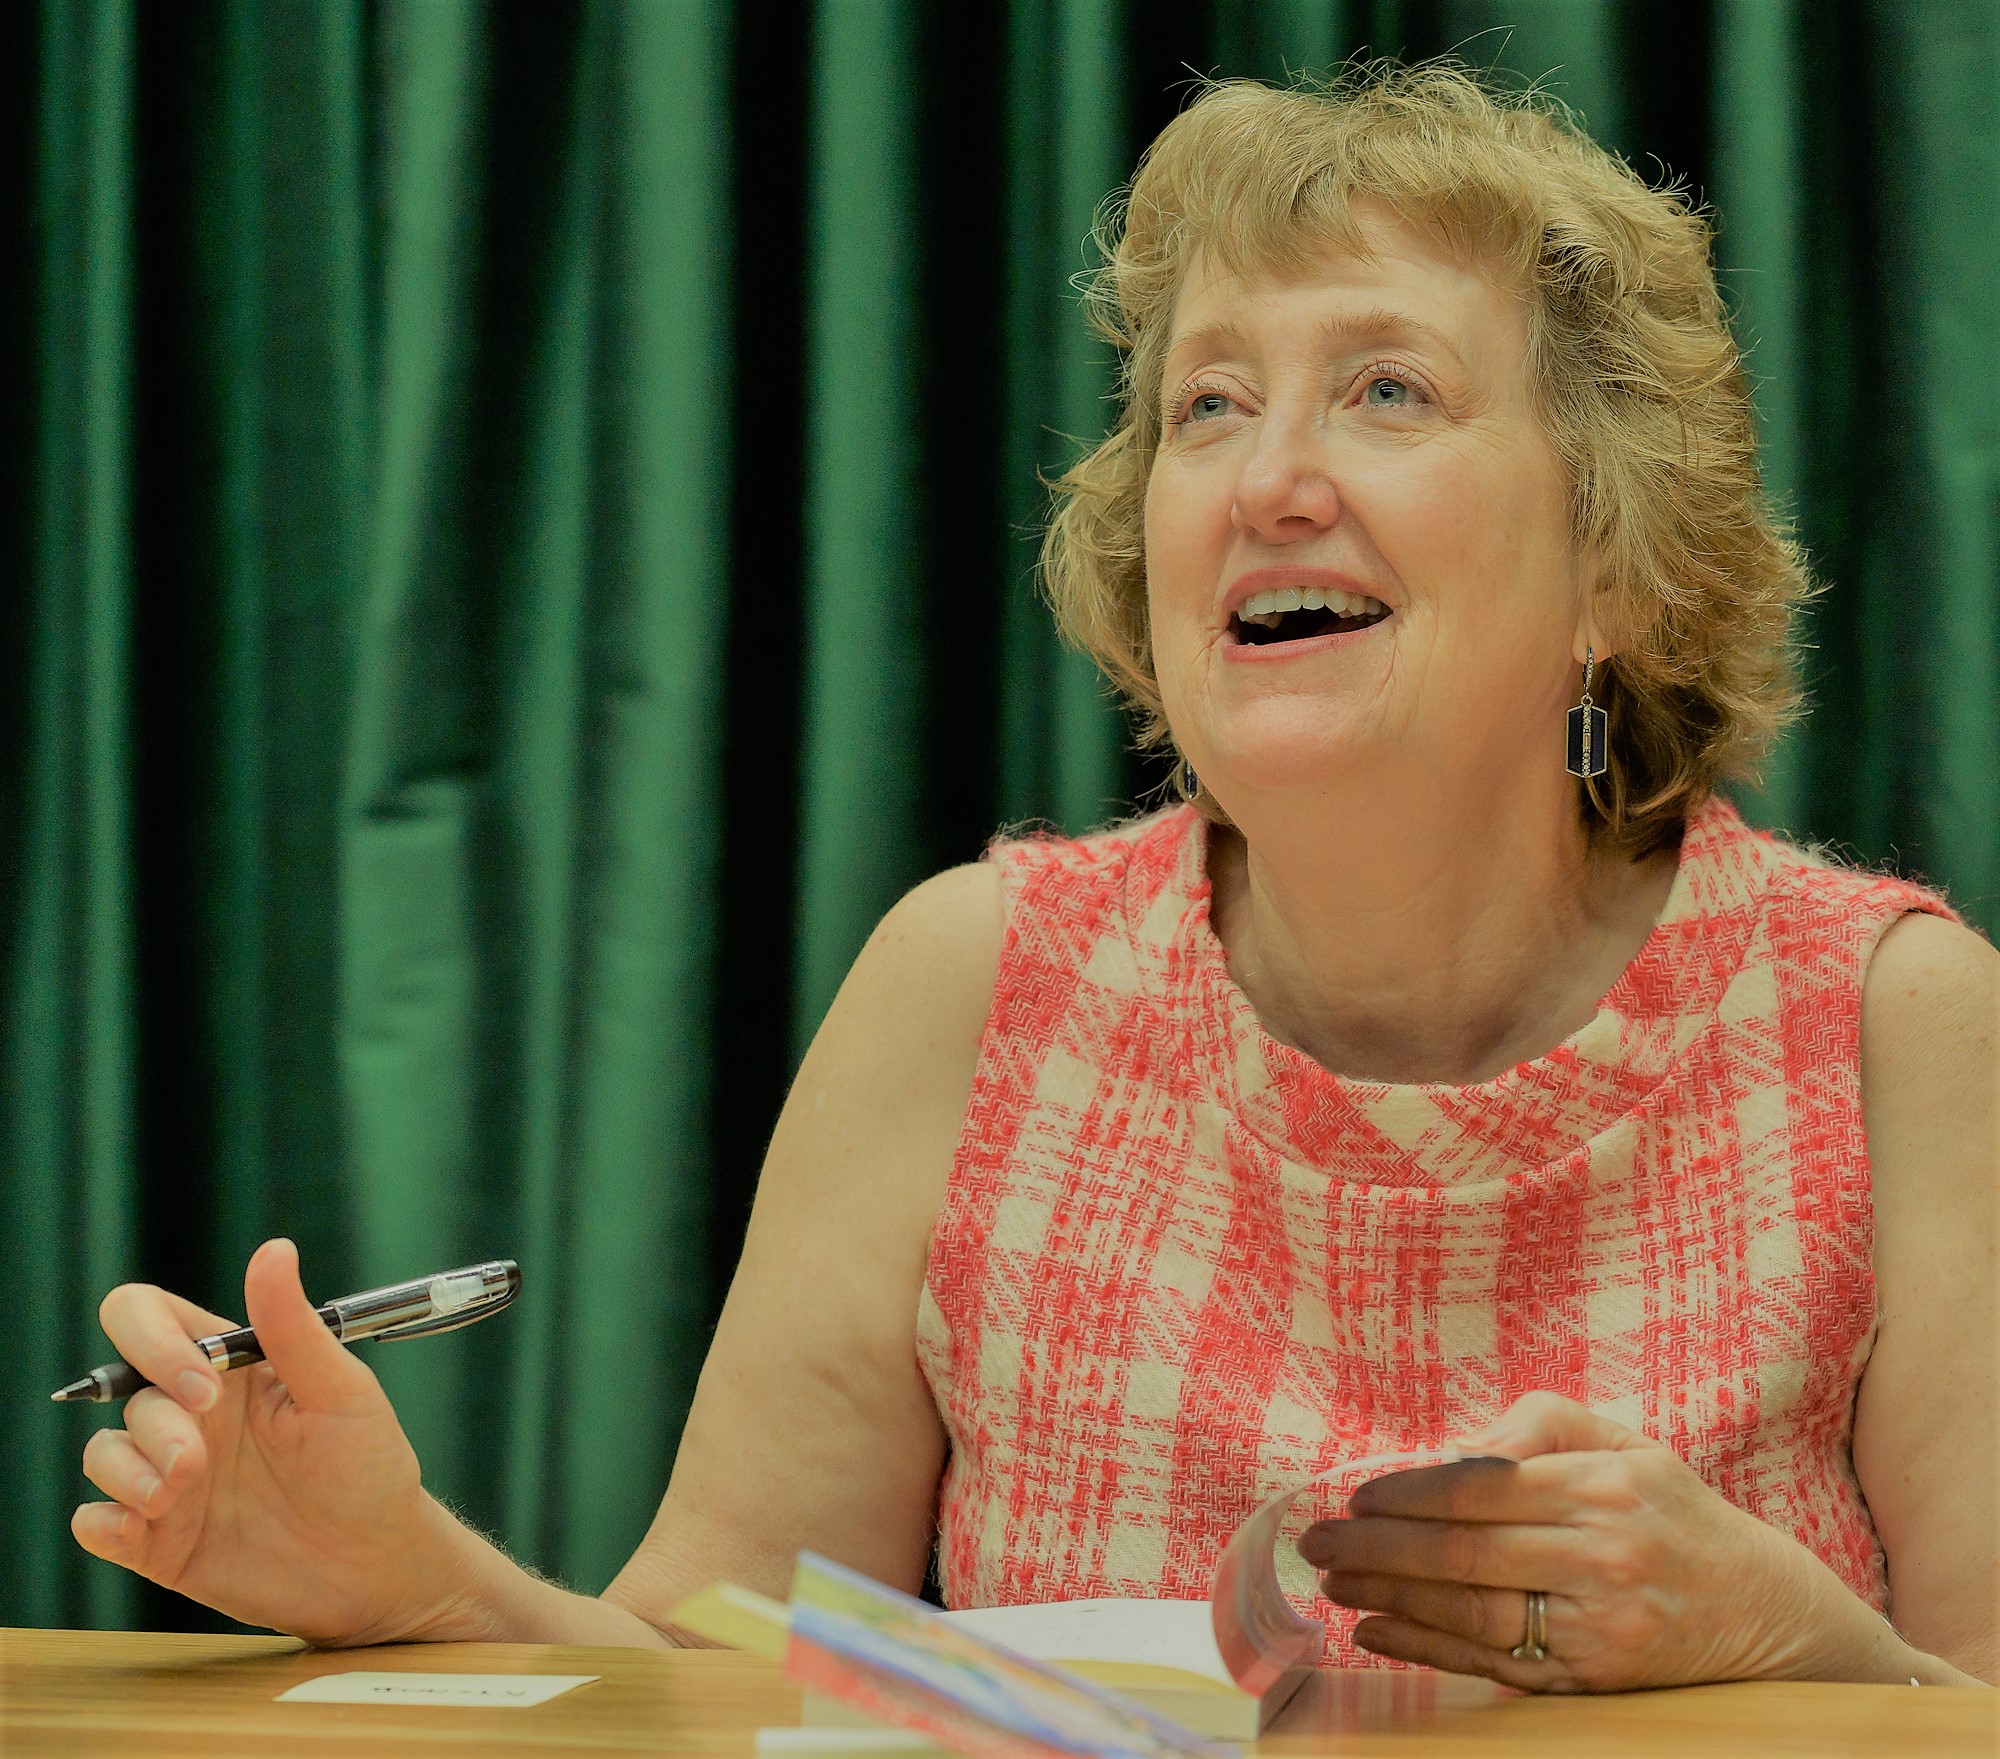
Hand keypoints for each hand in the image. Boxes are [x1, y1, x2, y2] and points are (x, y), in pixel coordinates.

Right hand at [72, 1238, 482, 1645]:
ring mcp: (171, 1477)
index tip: (203, 1385)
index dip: (152, 1340)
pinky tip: (138, 1530)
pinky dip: (102, 1523)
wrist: (375, 1567)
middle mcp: (192, 1417)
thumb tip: (273, 1249)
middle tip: (200, 1460)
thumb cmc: (368, 1469)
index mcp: (231, 1369)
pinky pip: (96, 1520)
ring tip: (181, 1495)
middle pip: (124, 1390)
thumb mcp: (342, 1393)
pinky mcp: (158, 1540)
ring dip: (130, 1471)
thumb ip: (293, 1327)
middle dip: (155, 1422)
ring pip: (104, 1452)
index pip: (150, 1319)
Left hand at [1297, 1392, 1875, 1691]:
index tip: (1357, 1495)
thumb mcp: (1623, 1443)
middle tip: (1317, 1541)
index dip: (1409, 1495)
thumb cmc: (1672, 1511)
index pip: (1481, 1489)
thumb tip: (1458, 1450)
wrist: (1760, 1609)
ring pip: (1471, 1614)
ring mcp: (1596, 1626)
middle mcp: (1600, 1557)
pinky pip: (1490, 1663)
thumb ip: (1540, 1426)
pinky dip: (1424, 1649)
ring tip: (1333, 1584)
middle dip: (1378, 1548)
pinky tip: (1375, 1632)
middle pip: (1464, 1555)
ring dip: (1388, 1600)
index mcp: (1602, 1487)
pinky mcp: (1591, 1679)